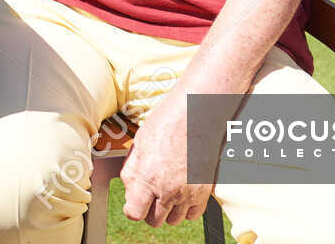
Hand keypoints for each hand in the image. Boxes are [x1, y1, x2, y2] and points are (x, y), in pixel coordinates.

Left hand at [119, 89, 213, 227]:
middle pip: (154, 220)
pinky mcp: (204, 192)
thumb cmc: (166, 123)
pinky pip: (193, 214)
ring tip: (167, 189)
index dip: (132, 208)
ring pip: (174, 220)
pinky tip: (182, 192)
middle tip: (151, 193)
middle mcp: (168, 190)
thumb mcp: (139, 145)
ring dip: (168, 209)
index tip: (134, 201)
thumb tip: (130, 191)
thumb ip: (131, 172)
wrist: (196, 113)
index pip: (135, 213)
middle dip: (149, 210)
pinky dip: (186, 208)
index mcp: (148, 178)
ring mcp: (188, 193)